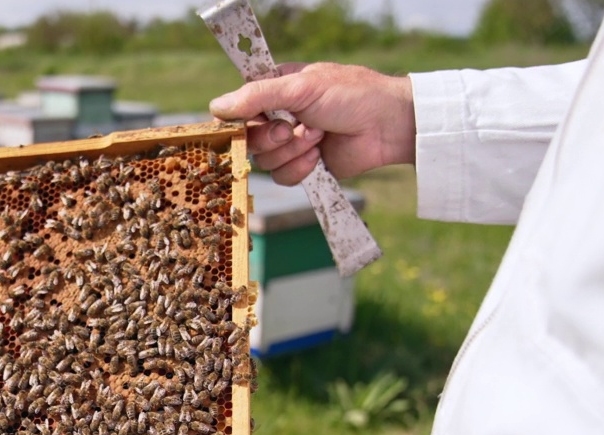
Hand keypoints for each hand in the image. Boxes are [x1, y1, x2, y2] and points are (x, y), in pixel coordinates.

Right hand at [209, 62, 415, 184]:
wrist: (387, 125)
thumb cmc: (350, 95)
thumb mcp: (301, 87)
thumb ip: (257, 96)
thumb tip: (215, 107)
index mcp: (274, 90)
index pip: (237, 109)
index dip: (238, 121)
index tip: (247, 123)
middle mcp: (277, 116)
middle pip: (246, 140)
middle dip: (270, 138)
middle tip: (291, 128)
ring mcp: (290, 143)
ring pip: (264, 161)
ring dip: (292, 151)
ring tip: (318, 137)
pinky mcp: (303, 166)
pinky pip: (282, 177)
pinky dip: (300, 168)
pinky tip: (319, 155)